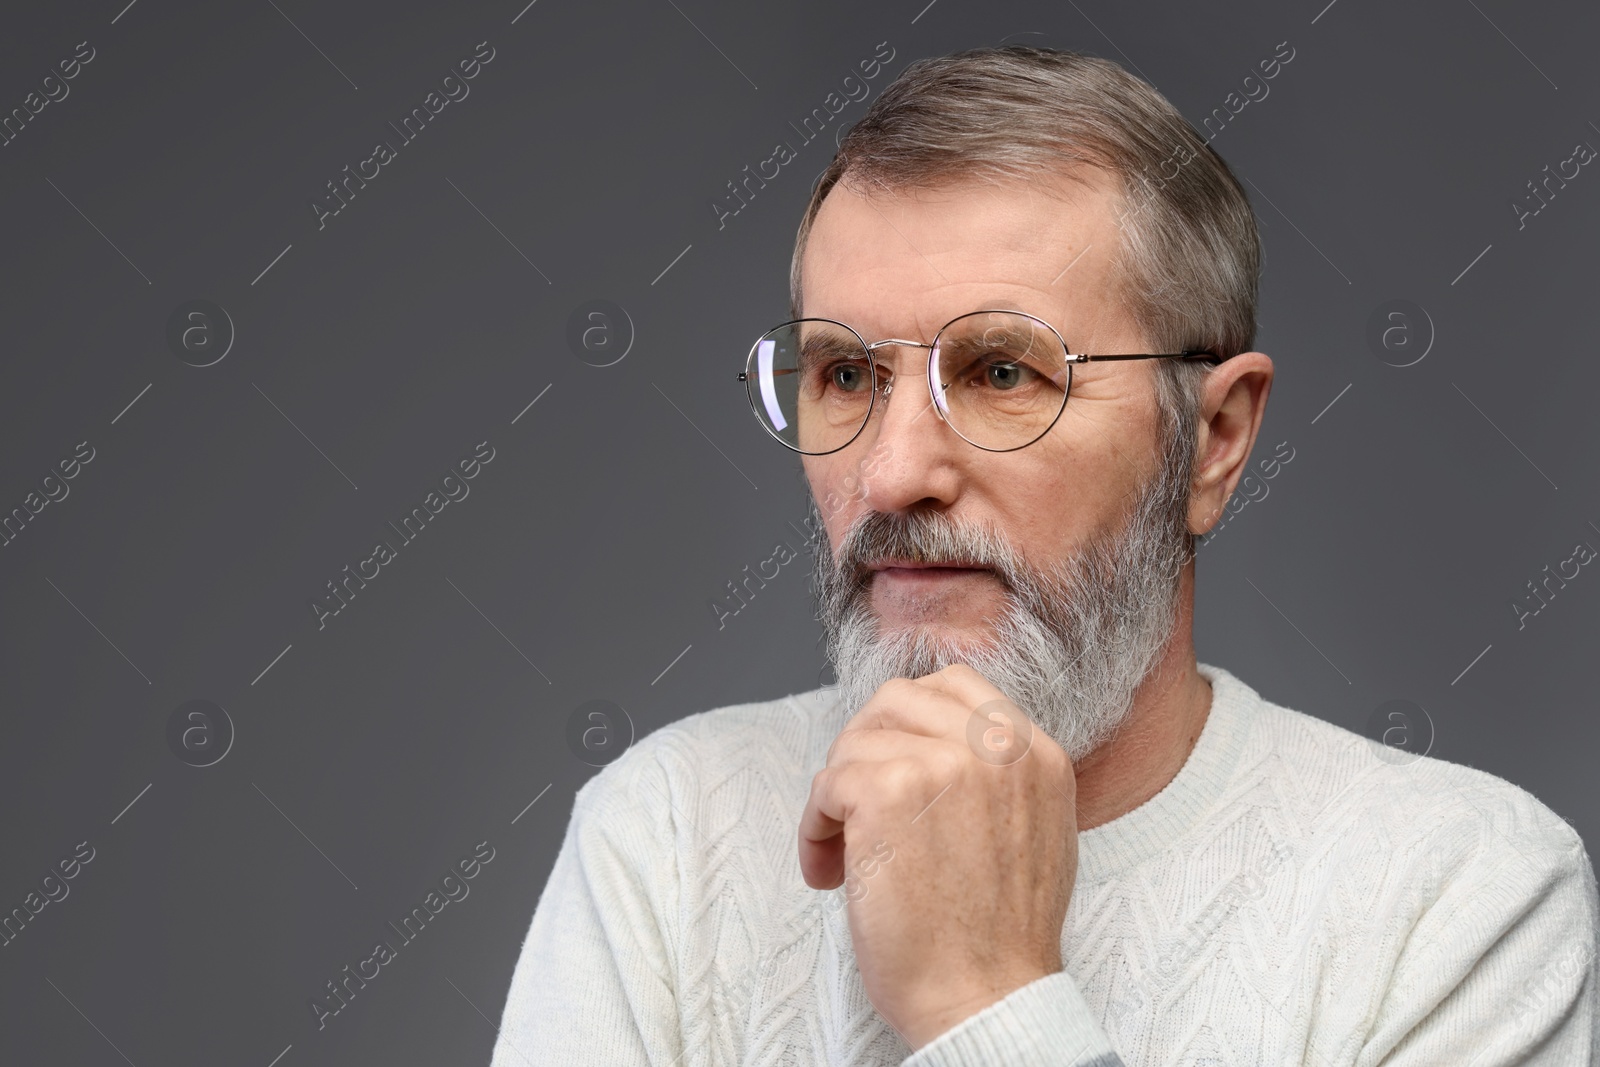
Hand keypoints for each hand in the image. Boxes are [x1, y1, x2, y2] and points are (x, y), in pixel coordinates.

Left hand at [798, 663, 1078, 1049]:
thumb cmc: (998, 939)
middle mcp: (998, 745)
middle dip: (864, 749)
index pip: (957, 685)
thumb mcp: (1034, 832)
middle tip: (853, 806)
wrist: (987, 1000)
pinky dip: (815, 827)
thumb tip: (932, 744)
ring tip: (840, 853)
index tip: (889, 762)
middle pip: (896, 700)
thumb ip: (997, 777)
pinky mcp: (888, 790)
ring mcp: (944, 763)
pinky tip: (828, 871)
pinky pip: (827, 783)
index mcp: (1038, 753)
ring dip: (836, 796)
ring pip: (856, 740)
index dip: (908, 719)